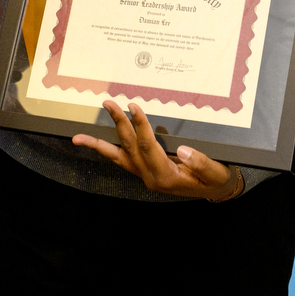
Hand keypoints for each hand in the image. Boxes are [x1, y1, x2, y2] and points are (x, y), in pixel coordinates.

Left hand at [71, 100, 240, 199]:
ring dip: (100, 144)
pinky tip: (96, 143)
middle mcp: (150, 177)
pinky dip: (108, 151)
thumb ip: (201, 163)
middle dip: (118, 124)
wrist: (215, 191)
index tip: (133, 106)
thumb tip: (184, 151)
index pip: (149, 146)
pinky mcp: (144, 172)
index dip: (140, 126)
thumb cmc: (215, 180)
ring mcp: (145, 176)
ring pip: (119, 157)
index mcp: (166, 177)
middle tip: (108, 104)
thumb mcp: (215, 173)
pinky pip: (122, 160)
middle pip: (130, 147)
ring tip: (78, 137)